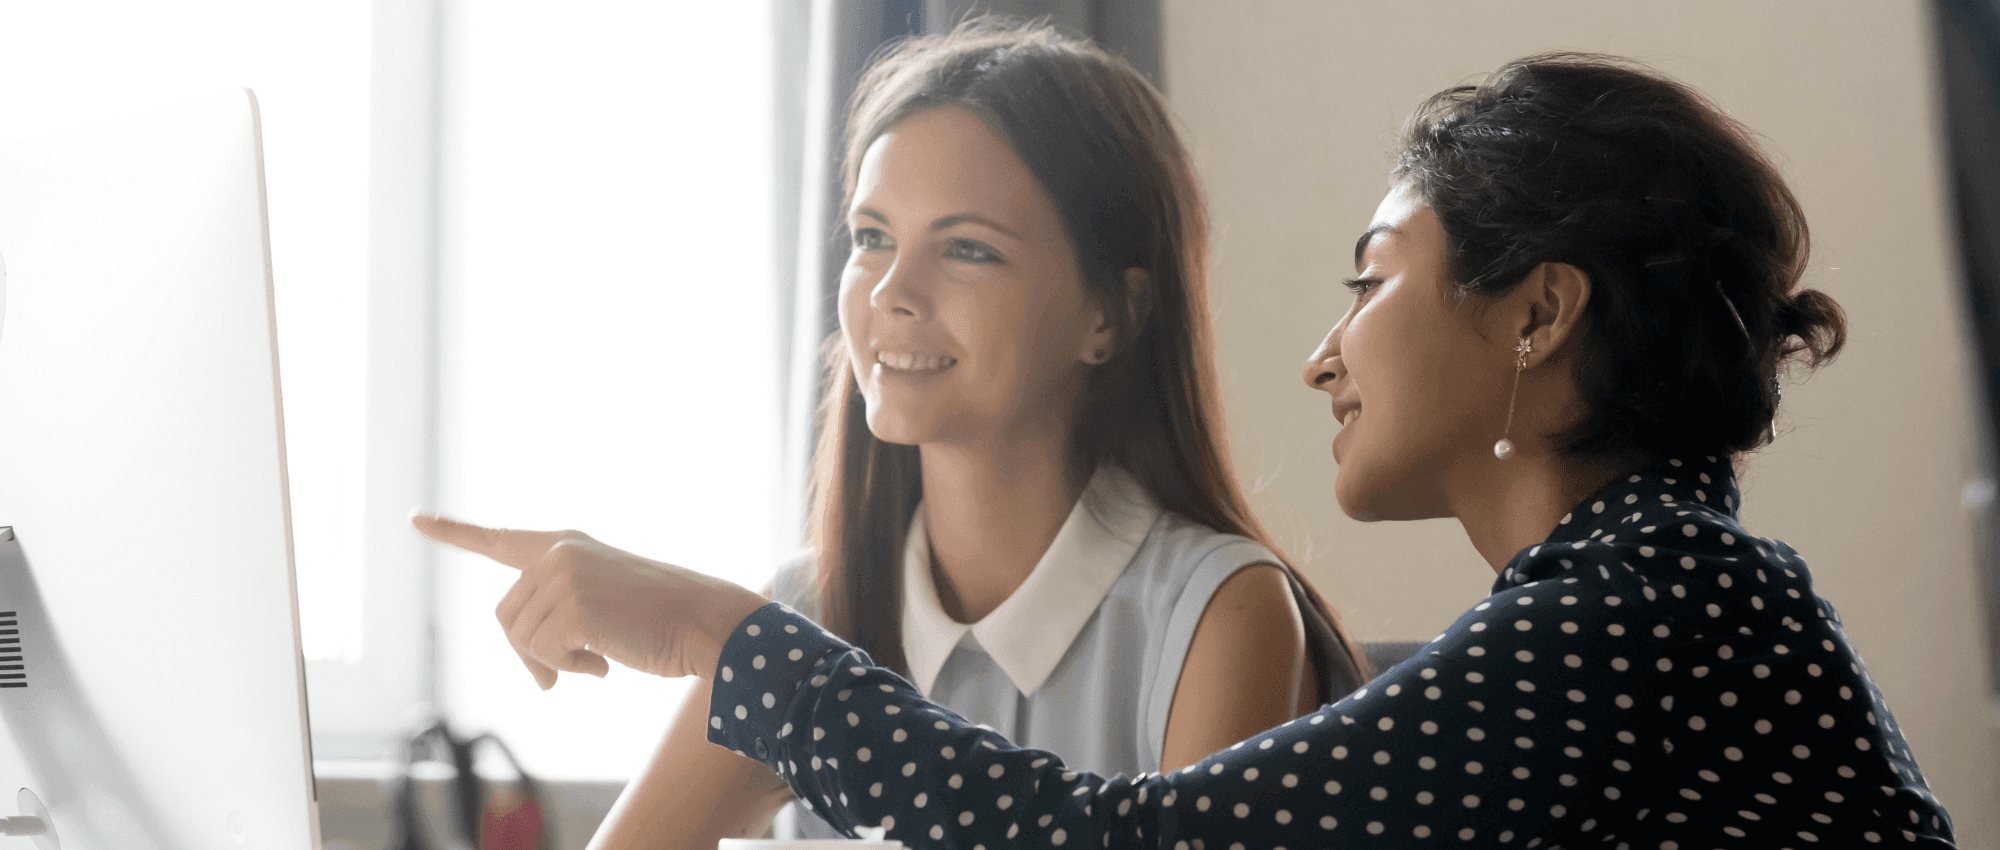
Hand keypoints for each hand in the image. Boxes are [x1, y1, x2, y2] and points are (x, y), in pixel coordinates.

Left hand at [411, 512, 766, 688]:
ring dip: (555, 664)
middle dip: (532, 653)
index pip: (498, 540)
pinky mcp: (572, 606)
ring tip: (599, 658)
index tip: (415, 518)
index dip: (453, 532)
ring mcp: (563, 576)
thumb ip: (558, 619)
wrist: (704, 621)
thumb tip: (537, 671)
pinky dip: (571, 670)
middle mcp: (558, 553)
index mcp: (564, 545)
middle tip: (566, 672)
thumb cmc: (660, 620)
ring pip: (521, 641)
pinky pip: (544, 656)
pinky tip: (606, 663)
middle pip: (506, 618)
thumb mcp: (601, 605)